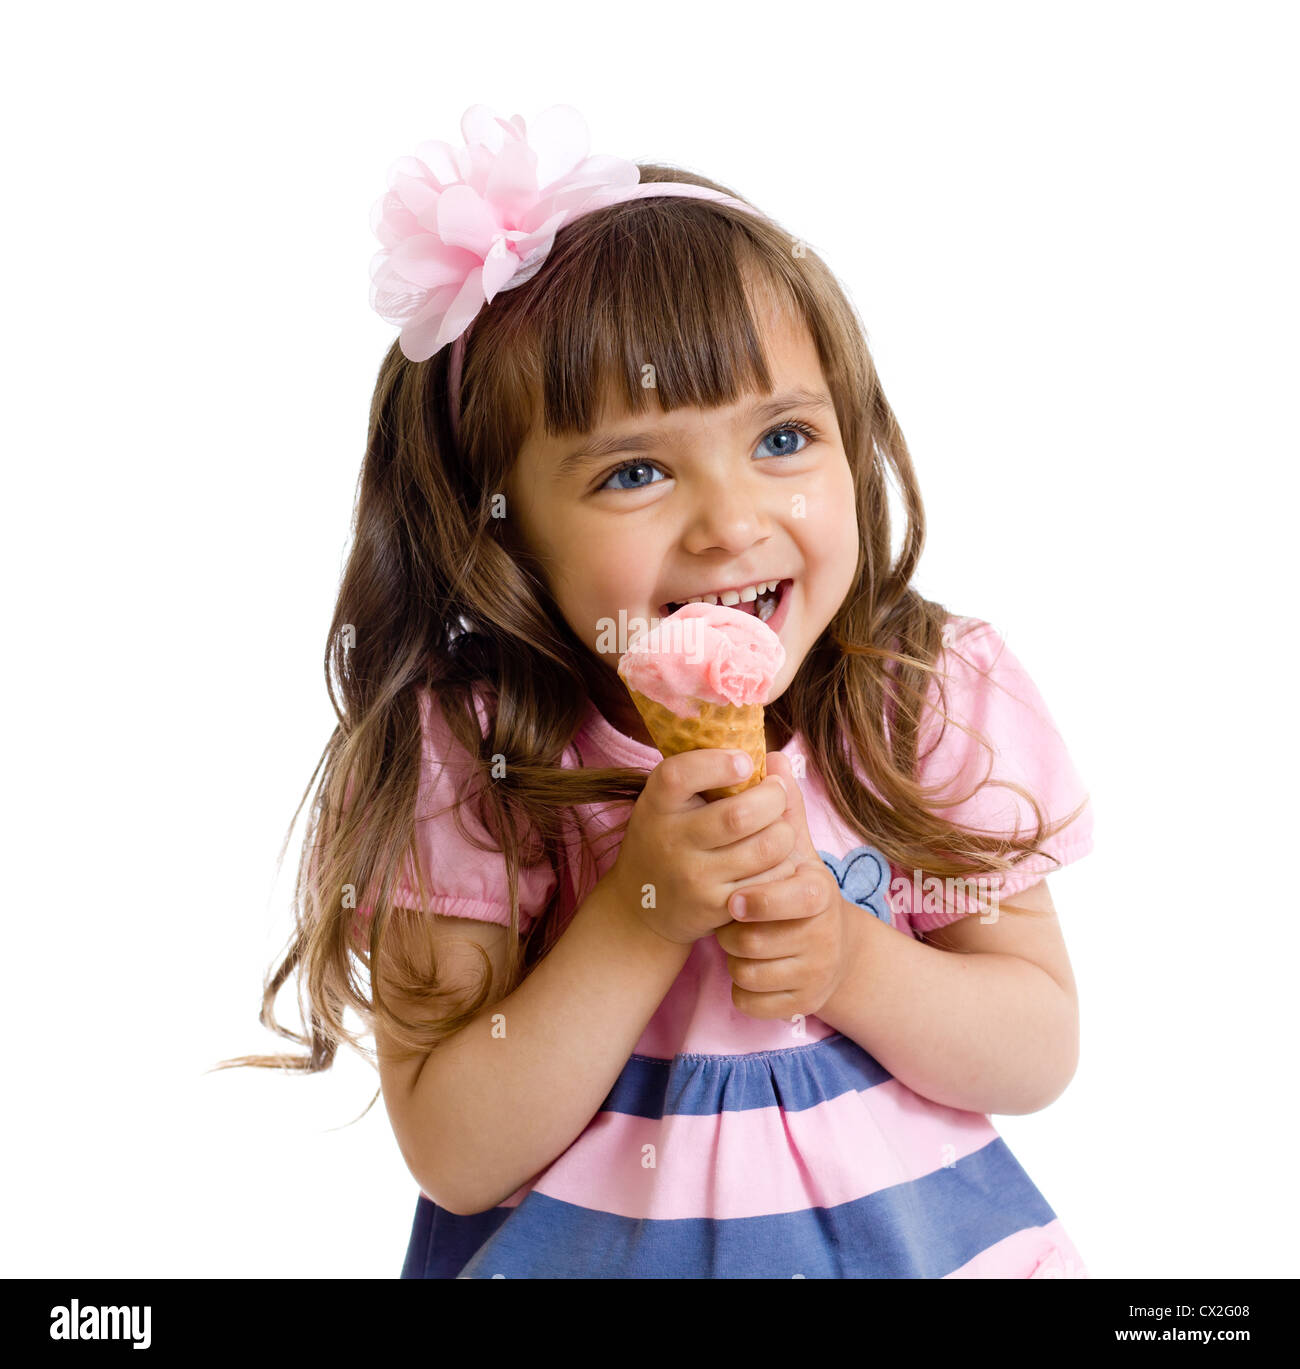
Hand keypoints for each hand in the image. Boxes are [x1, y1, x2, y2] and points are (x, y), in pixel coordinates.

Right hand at [608, 748, 801, 945]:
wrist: (640, 905)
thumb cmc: (667, 837)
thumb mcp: (667, 803)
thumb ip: (705, 774)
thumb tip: (775, 757)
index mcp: (656, 804)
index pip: (679, 775)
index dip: (718, 763)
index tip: (745, 761)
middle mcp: (670, 840)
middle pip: (740, 815)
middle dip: (773, 798)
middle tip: (777, 793)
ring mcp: (692, 877)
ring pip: (764, 848)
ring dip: (784, 833)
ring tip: (780, 827)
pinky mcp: (714, 906)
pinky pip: (768, 883)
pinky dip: (782, 867)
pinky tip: (775, 860)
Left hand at [714, 752, 853, 1019]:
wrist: (833, 952)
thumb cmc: (799, 890)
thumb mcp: (795, 851)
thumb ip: (781, 807)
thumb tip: (771, 754)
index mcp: (819, 893)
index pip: (792, 898)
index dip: (761, 901)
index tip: (735, 900)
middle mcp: (823, 936)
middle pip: (755, 939)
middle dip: (736, 931)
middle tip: (735, 918)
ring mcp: (813, 974)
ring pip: (747, 972)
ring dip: (735, 958)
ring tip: (743, 938)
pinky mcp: (799, 1006)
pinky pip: (750, 1002)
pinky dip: (742, 991)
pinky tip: (752, 970)